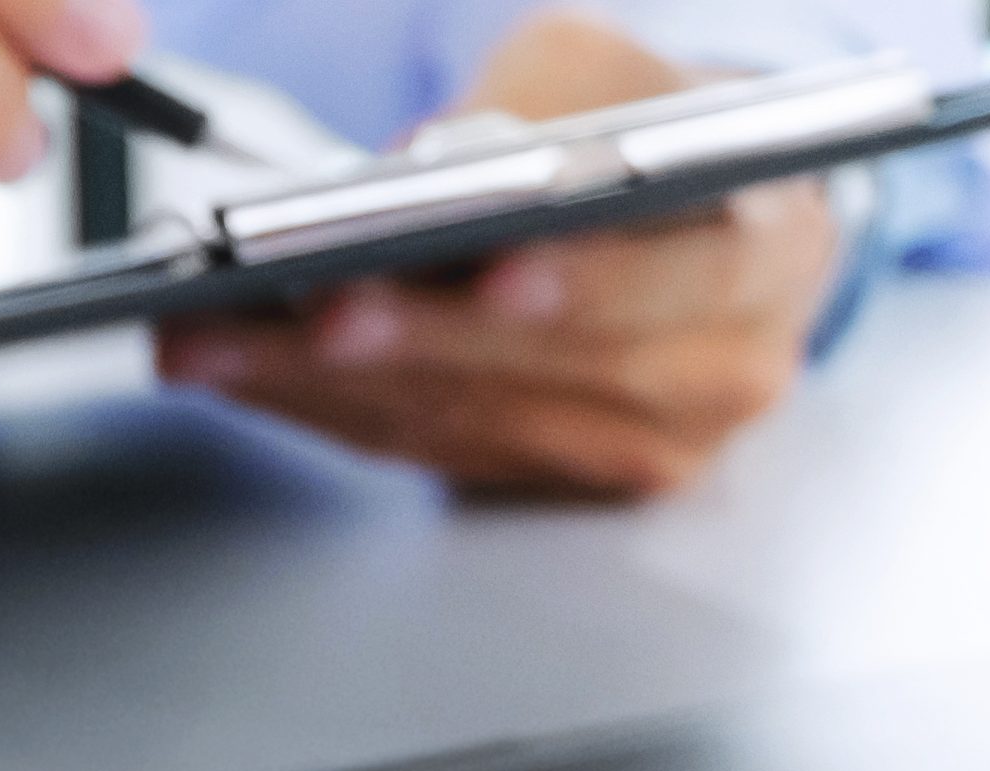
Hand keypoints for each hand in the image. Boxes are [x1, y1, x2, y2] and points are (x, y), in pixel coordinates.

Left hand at [153, 10, 847, 500]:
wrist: (702, 217)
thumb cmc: (652, 125)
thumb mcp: (611, 70)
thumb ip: (539, 107)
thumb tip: (420, 176)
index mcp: (767, 254)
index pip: (678, 280)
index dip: (580, 284)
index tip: (488, 270)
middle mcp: (722, 371)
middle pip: (556, 371)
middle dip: (418, 341)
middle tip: (307, 313)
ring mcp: (644, 446)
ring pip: (475, 424)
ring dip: (332, 388)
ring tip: (222, 340)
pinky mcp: (558, 481)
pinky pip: (431, 451)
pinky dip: (328, 410)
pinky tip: (245, 370)